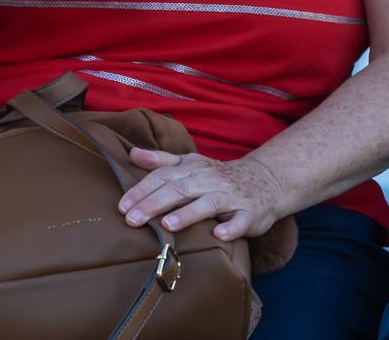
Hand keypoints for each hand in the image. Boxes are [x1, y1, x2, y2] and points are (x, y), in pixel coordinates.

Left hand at [119, 148, 285, 241]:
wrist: (266, 180)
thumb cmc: (220, 177)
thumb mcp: (192, 164)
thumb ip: (162, 161)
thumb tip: (132, 153)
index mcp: (194, 168)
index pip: (164, 176)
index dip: (143, 190)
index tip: (122, 206)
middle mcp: (211, 180)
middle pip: (180, 189)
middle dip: (155, 204)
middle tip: (132, 219)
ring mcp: (231, 197)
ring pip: (208, 203)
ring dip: (188, 214)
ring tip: (167, 225)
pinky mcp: (249, 213)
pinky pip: (241, 221)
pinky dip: (231, 227)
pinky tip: (219, 234)